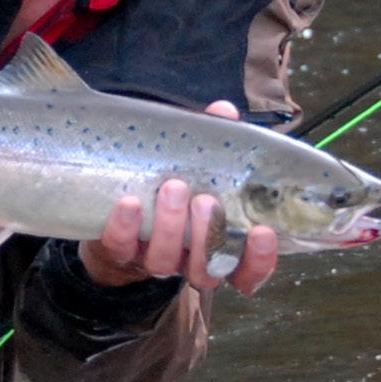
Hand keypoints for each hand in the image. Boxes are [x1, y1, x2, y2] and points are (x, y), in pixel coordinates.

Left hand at [78, 100, 278, 296]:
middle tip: (205, 201)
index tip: (262, 232)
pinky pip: (120, 248)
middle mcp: (189, 260)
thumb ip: (217, 140)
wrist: (119, 204)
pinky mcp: (118, 252)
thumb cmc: (177, 181)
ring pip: (165, 261)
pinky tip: (129, 202)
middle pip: (206, 269)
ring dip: (170, 227)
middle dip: (207, 236)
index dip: (259, 259)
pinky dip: (125, 227)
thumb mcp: (200, 161)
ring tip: (172, 187)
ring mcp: (153, 258)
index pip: (248, 270)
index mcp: (219, 246)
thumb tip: (224, 111)